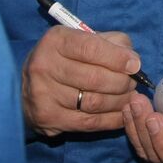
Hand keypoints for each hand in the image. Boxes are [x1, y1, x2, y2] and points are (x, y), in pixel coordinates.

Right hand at [22, 26, 142, 135]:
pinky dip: (111, 120)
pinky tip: (122, 114)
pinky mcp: (47, 118)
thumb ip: (110, 43)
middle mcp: (44, 66)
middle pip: (94, 78)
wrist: (28, 86)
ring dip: (119, 102)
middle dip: (122, 82)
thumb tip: (133, 61)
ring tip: (130, 98)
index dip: (117, 58)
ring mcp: (43, 94)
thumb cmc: (65, 58)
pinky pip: (88, 123)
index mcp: (55, 41)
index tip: (135, 65)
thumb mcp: (82, 40)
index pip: (91, 48)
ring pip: (93, 102)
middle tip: (133, 84)